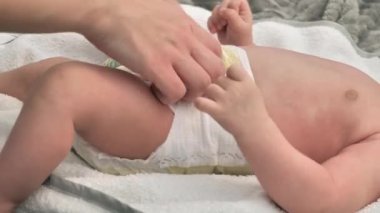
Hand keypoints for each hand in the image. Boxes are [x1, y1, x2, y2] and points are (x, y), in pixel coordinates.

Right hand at [83, 0, 223, 103]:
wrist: (102, 8)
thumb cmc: (127, 7)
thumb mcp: (164, 7)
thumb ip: (179, 22)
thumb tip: (182, 30)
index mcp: (188, 25)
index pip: (217, 52)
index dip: (208, 68)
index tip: (193, 74)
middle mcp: (185, 38)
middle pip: (215, 71)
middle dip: (204, 85)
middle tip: (186, 88)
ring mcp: (171, 52)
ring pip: (201, 83)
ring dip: (188, 94)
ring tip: (172, 92)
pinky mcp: (153, 64)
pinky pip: (176, 91)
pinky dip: (169, 97)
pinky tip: (156, 91)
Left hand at [195, 64, 266, 136]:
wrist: (256, 131)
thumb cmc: (254, 111)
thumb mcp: (253, 90)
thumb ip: (241, 79)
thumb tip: (227, 67)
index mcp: (247, 82)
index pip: (231, 67)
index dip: (226, 72)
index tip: (226, 80)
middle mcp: (236, 88)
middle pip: (217, 77)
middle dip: (215, 83)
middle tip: (214, 92)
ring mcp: (226, 100)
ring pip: (208, 87)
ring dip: (205, 92)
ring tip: (208, 98)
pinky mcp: (218, 112)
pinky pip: (200, 101)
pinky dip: (198, 102)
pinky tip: (201, 105)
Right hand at [207, 0, 252, 45]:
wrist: (235, 48)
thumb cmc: (241, 37)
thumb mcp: (239, 25)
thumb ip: (231, 15)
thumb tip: (221, 10)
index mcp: (242, 7)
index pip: (233, 1)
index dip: (230, 9)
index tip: (229, 19)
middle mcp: (233, 8)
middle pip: (222, 4)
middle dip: (220, 14)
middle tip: (223, 24)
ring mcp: (224, 14)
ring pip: (215, 10)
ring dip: (215, 20)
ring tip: (219, 28)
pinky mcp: (217, 20)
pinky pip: (210, 18)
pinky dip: (210, 24)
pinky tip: (214, 31)